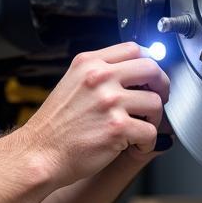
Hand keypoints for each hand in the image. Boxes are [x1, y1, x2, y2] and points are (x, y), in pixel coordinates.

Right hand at [19, 42, 169, 186]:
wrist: (40, 154)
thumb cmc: (56, 125)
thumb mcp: (72, 83)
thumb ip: (100, 72)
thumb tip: (134, 71)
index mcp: (89, 63)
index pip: (133, 48)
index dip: (149, 62)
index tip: (151, 76)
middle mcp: (99, 78)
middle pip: (151, 68)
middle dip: (161, 85)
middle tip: (157, 99)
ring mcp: (109, 102)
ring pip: (155, 102)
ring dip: (154, 118)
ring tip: (141, 127)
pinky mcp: (117, 127)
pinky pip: (151, 131)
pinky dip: (148, 142)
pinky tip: (136, 145)